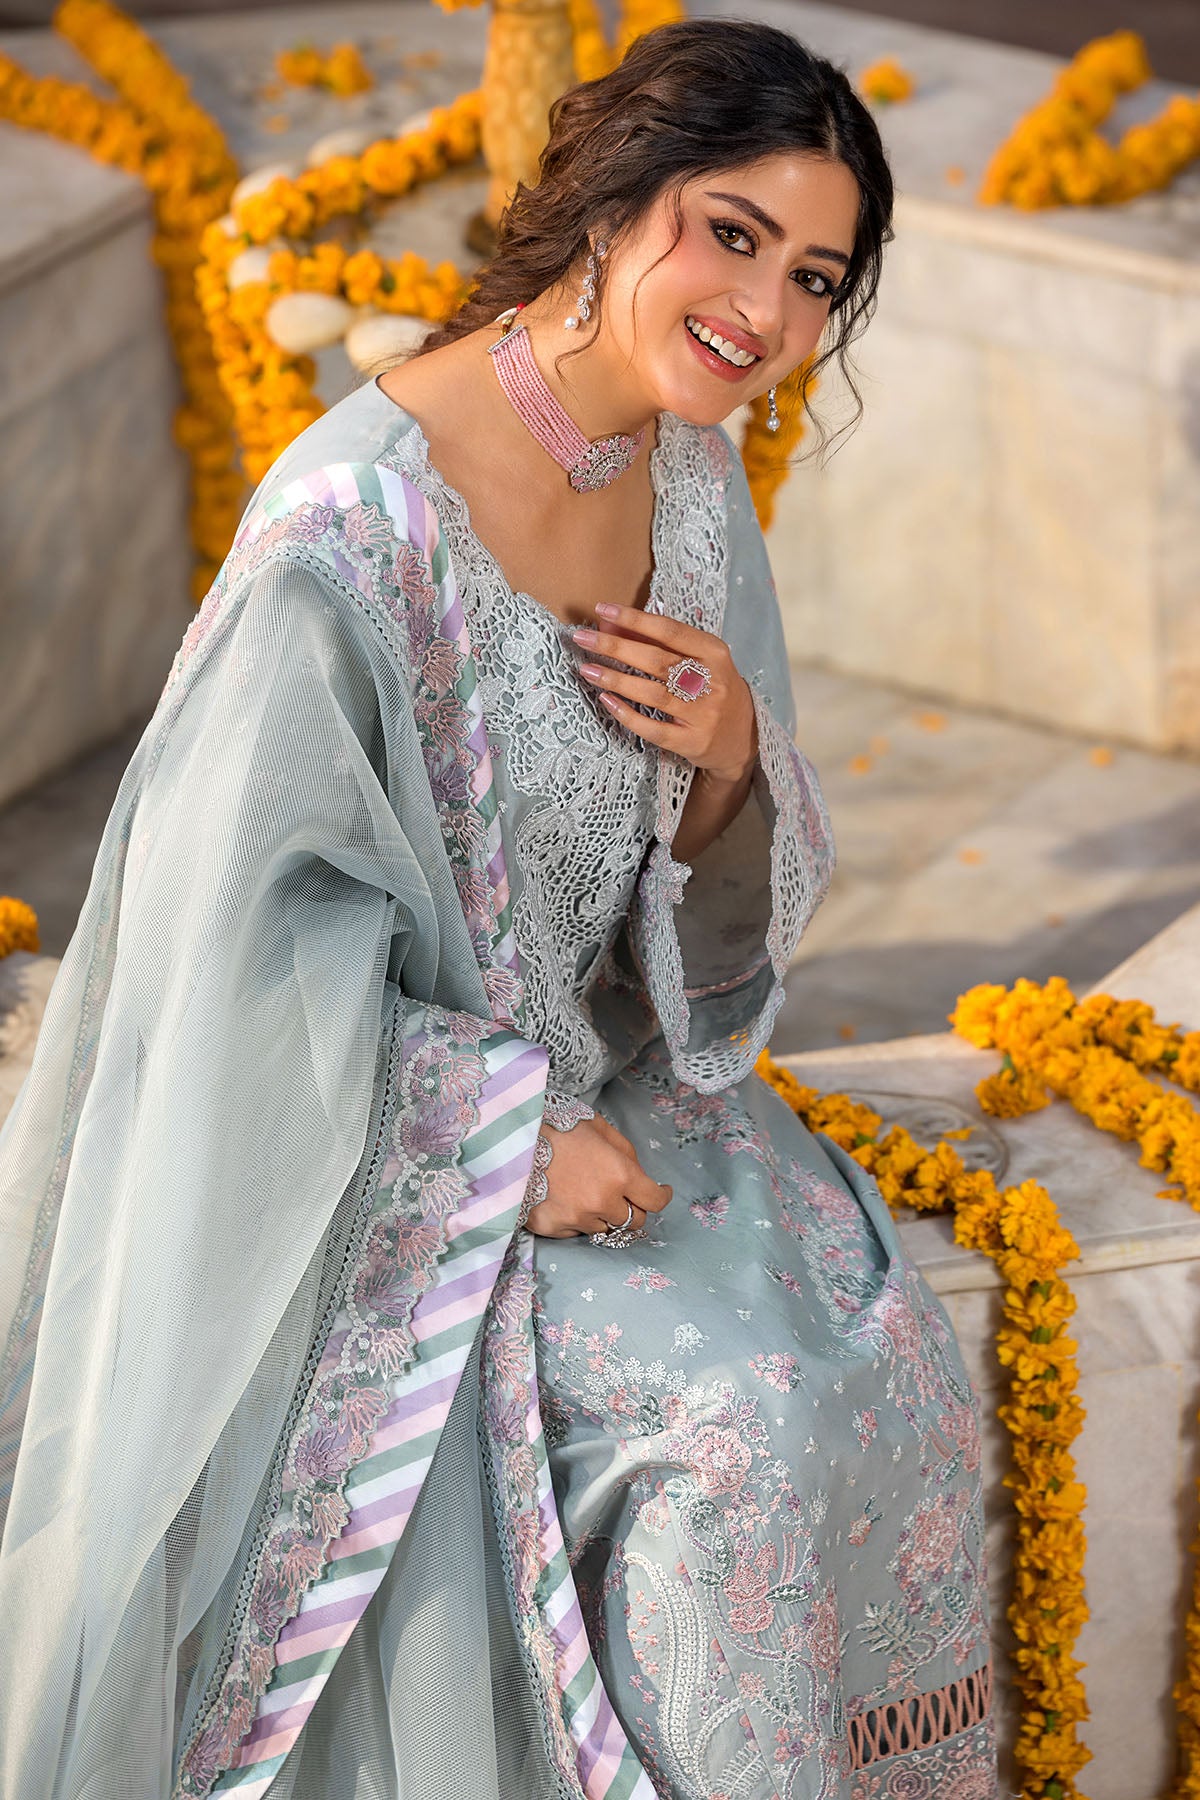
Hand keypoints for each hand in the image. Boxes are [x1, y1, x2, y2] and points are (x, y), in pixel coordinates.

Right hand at [524, 1112, 672, 1238]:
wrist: (509, 1139)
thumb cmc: (557, 1126)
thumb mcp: (599, 1127)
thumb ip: (625, 1152)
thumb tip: (639, 1174)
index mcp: (619, 1175)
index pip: (655, 1201)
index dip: (661, 1196)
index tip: (661, 1192)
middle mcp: (602, 1202)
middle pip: (634, 1221)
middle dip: (632, 1208)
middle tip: (620, 1194)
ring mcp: (577, 1219)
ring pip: (605, 1228)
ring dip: (603, 1214)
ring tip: (583, 1191)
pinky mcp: (553, 1228)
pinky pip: (577, 1232)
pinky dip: (577, 1219)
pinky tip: (563, 1198)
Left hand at [570, 603, 757, 786]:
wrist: (744, 737)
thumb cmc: (712, 688)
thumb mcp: (695, 658)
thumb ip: (655, 640)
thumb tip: (609, 623)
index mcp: (714, 653)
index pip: (669, 631)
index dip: (634, 619)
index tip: (601, 609)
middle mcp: (712, 682)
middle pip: (657, 661)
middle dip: (615, 648)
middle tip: (582, 639)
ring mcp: (703, 714)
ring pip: (653, 694)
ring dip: (616, 680)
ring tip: (587, 669)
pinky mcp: (692, 742)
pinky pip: (654, 729)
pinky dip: (628, 714)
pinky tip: (606, 701)